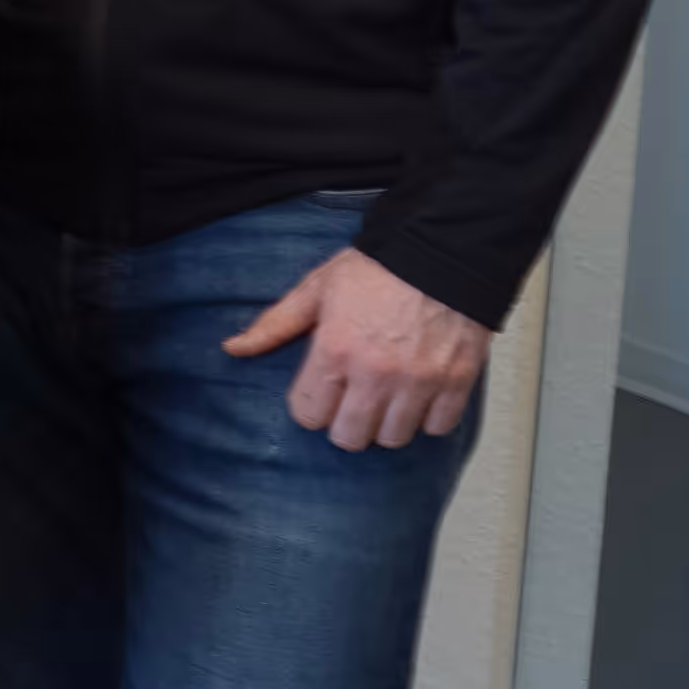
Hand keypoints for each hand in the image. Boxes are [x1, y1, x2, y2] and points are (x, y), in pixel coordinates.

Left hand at [221, 244, 490, 452]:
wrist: (443, 251)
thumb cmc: (376, 269)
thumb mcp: (316, 289)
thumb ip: (275, 324)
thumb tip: (232, 349)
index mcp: (335, 350)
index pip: (309, 416)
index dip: (311, 407)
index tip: (320, 393)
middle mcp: (375, 373)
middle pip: (350, 437)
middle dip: (345, 424)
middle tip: (352, 401)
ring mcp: (419, 381)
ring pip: (394, 438)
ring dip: (386, 424)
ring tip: (386, 399)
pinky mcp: (457, 381)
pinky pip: (438, 427)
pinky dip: (428, 418)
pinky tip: (419, 396)